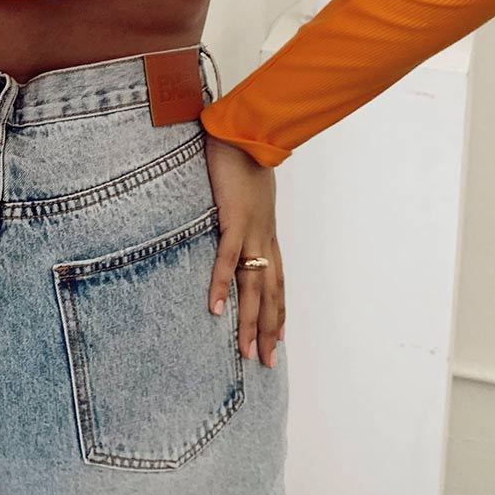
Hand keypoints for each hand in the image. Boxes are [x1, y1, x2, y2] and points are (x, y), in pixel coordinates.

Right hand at [204, 136, 284, 367]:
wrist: (247, 131)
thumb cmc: (243, 155)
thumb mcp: (246, 190)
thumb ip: (240, 208)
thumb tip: (231, 214)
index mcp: (266, 232)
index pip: (276, 280)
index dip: (278, 311)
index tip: (278, 338)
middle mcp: (264, 237)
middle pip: (270, 293)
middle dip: (268, 330)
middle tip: (267, 363)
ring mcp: (252, 231)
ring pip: (254, 286)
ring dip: (251, 322)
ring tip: (247, 353)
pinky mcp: (235, 219)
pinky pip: (228, 259)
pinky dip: (222, 286)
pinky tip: (215, 310)